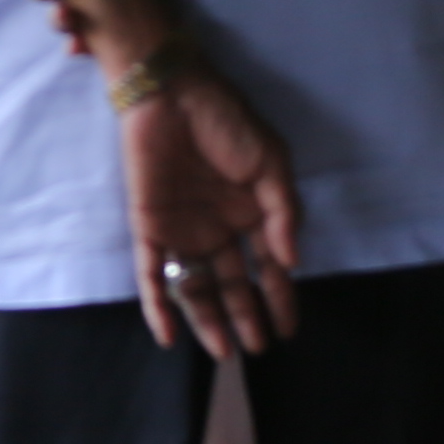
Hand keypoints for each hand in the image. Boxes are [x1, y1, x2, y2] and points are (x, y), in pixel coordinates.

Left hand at [121, 54, 303, 356]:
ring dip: (207, 319)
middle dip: (245, 317)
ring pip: (195, 285)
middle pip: (232, 283)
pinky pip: (152, 271)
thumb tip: (293, 261)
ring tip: (224, 350)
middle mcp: (217, 227)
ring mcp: (182, 228)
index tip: (288, 329)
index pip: (268, 267)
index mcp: (250, 213)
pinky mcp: (149, 225)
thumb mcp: (271, 161)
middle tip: (255, 349)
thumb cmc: (225, 120)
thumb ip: (284, 211)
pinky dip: (158, 303)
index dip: (280, 298)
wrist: (170, 92)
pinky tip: (168, 334)